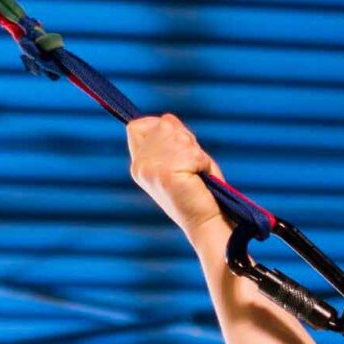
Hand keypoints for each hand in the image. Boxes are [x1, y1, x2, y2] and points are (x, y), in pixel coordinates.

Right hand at [128, 113, 228, 244]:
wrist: (207, 225)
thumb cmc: (200, 193)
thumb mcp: (180, 161)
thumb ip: (170, 139)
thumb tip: (168, 119)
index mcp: (138, 165)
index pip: (137, 126)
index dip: (159, 126)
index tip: (179, 145)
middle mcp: (140, 166)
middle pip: (163, 125)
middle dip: (185, 139)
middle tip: (194, 166)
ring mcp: (150, 169)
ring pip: (179, 135)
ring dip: (196, 153)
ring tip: (197, 175)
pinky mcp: (165, 173)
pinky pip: (193, 152)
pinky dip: (204, 163)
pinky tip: (200, 180)